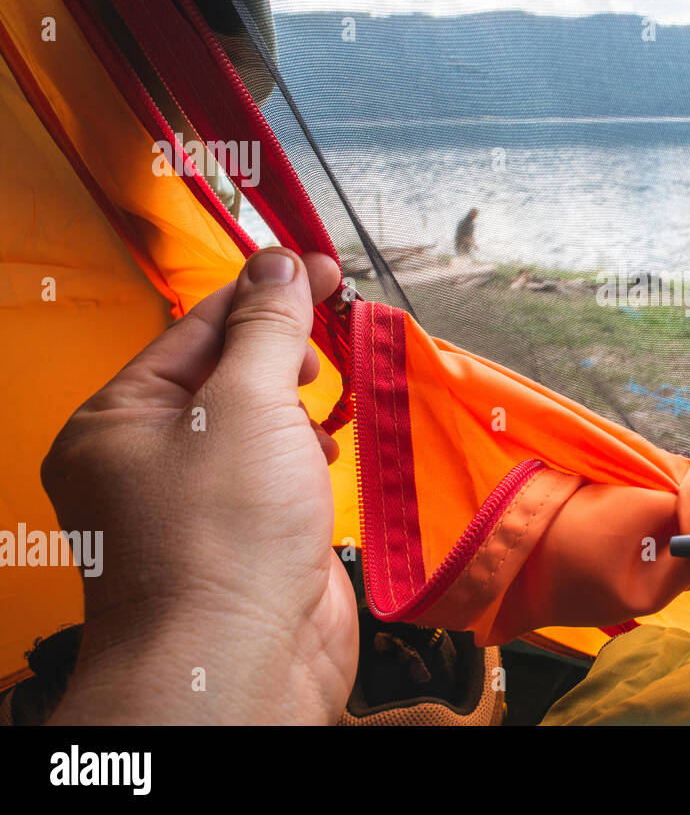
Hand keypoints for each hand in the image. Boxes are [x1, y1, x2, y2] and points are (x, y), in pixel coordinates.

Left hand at [40, 248, 358, 724]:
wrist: (243, 662)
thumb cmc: (220, 547)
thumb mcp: (246, 405)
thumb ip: (266, 328)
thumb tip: (279, 268)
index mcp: (117, 423)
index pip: (195, 327)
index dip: (262, 291)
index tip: (316, 268)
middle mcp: (147, 461)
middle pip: (222, 371)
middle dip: (281, 347)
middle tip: (331, 324)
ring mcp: (196, 502)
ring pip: (253, 421)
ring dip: (297, 399)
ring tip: (326, 390)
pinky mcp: (243, 535)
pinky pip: (275, 469)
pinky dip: (306, 450)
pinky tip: (325, 451)